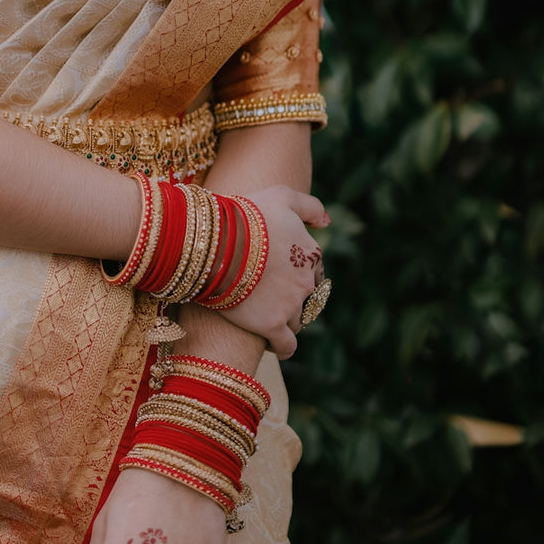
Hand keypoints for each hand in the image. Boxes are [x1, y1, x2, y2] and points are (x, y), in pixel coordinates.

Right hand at [219, 184, 327, 356]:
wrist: (216, 240)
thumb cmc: (245, 214)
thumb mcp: (281, 196)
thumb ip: (310, 207)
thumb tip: (327, 223)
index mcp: (311, 254)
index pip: (314, 274)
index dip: (296, 276)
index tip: (277, 276)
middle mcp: (307, 282)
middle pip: (307, 300)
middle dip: (292, 300)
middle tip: (267, 296)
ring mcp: (291, 306)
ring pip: (296, 323)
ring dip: (285, 322)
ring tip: (263, 317)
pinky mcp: (272, 325)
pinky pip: (286, 346)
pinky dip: (282, 348)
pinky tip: (272, 345)